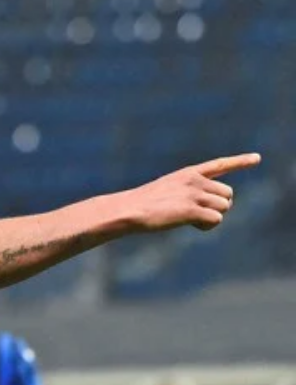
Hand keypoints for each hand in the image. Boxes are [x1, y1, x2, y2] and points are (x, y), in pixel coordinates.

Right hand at [125, 153, 259, 231]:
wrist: (128, 210)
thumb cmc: (143, 205)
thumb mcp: (167, 191)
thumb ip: (190, 193)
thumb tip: (206, 206)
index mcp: (188, 173)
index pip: (219, 165)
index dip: (240, 161)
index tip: (257, 158)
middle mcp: (194, 180)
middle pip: (227, 193)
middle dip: (219, 205)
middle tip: (199, 213)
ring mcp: (194, 194)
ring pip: (224, 206)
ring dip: (213, 216)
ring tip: (192, 219)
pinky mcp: (191, 209)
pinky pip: (216, 219)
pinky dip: (207, 226)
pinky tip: (192, 225)